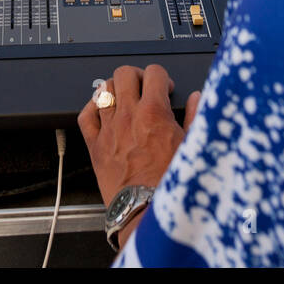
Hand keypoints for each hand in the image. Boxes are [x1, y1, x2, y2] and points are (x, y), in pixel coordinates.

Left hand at [78, 64, 200, 246]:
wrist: (146, 211)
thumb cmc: (169, 185)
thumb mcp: (192, 147)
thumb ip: (196, 117)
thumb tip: (198, 98)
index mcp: (154, 113)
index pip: (154, 72)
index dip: (162, 77)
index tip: (165, 88)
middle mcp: (128, 116)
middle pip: (124, 74)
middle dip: (137, 76)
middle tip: (144, 88)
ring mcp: (108, 129)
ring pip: (103, 90)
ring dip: (115, 89)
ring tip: (124, 98)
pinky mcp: (95, 145)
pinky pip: (85, 115)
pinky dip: (92, 108)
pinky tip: (102, 111)